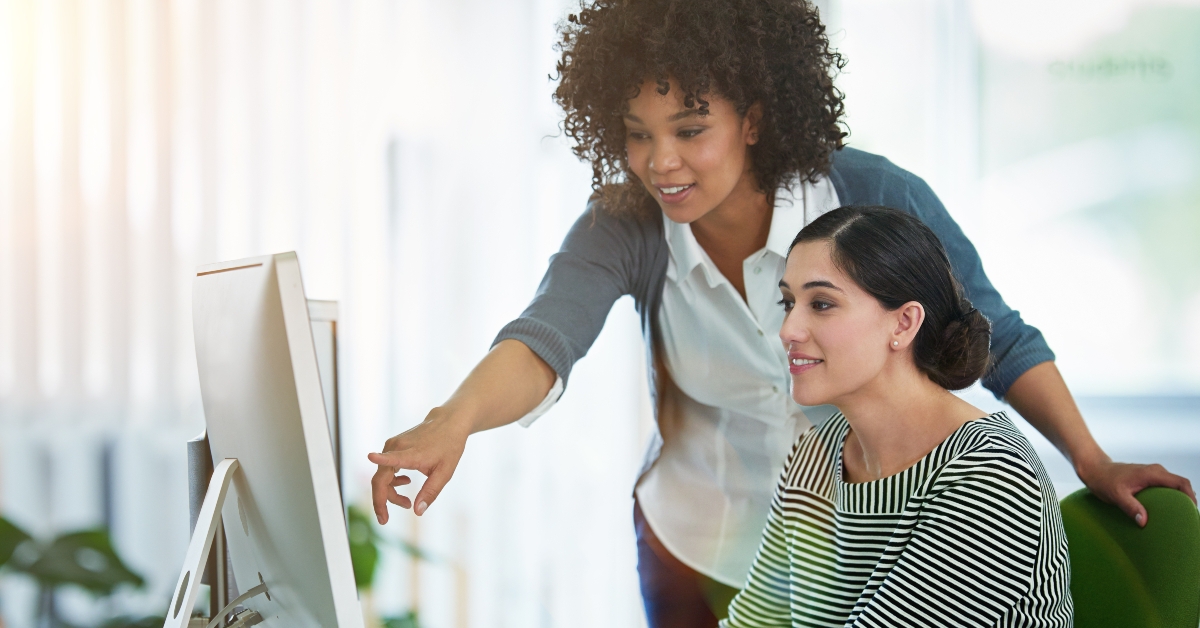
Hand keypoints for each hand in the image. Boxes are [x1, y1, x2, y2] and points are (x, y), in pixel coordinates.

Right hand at [368, 407, 470, 523]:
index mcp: (412, 453)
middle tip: (384, 520)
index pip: (394, 456)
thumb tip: (417, 511)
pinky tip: (405, 483)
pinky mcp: (392, 445)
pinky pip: (384, 468)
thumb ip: (431, 492)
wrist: (448, 424)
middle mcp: (397, 447)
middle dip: (380, 501)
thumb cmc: (448, 447)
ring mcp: (393, 445)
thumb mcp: (445, 472)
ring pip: (381, 476)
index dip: (381, 458)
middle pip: (380, 478)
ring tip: (407, 503)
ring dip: (389, 492)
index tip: (370, 456)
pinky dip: (391, 481)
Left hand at [1078, 457, 1195, 526]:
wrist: (1094, 469)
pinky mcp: (1148, 478)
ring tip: (1179, 516)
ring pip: (1174, 485)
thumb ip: (1131, 507)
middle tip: (1188, 517)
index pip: (1180, 483)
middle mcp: (1156, 471)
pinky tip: (1166, 510)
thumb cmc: (1103, 481)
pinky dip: (1170, 497)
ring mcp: (1153, 474)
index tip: (1192, 511)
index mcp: (1152, 473)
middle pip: (1181, 484)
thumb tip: (1144, 521)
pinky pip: (1165, 486)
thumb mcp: (1116, 496)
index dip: (1191, 496)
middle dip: (1188, 499)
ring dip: (1179, 498)